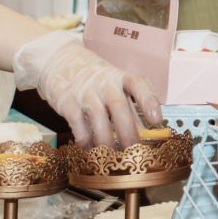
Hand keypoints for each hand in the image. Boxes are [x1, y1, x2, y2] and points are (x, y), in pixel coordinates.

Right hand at [12, 31, 161, 147]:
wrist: (60, 61)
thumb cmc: (96, 79)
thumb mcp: (115, 83)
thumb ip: (131, 103)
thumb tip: (150, 131)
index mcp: (121, 77)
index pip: (138, 85)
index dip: (149, 102)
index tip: (157, 121)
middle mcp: (104, 83)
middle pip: (119, 106)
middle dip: (128, 132)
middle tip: (134, 152)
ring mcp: (85, 93)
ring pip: (98, 118)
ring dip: (107, 141)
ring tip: (112, 157)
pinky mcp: (67, 103)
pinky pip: (78, 125)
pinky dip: (86, 141)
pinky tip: (90, 151)